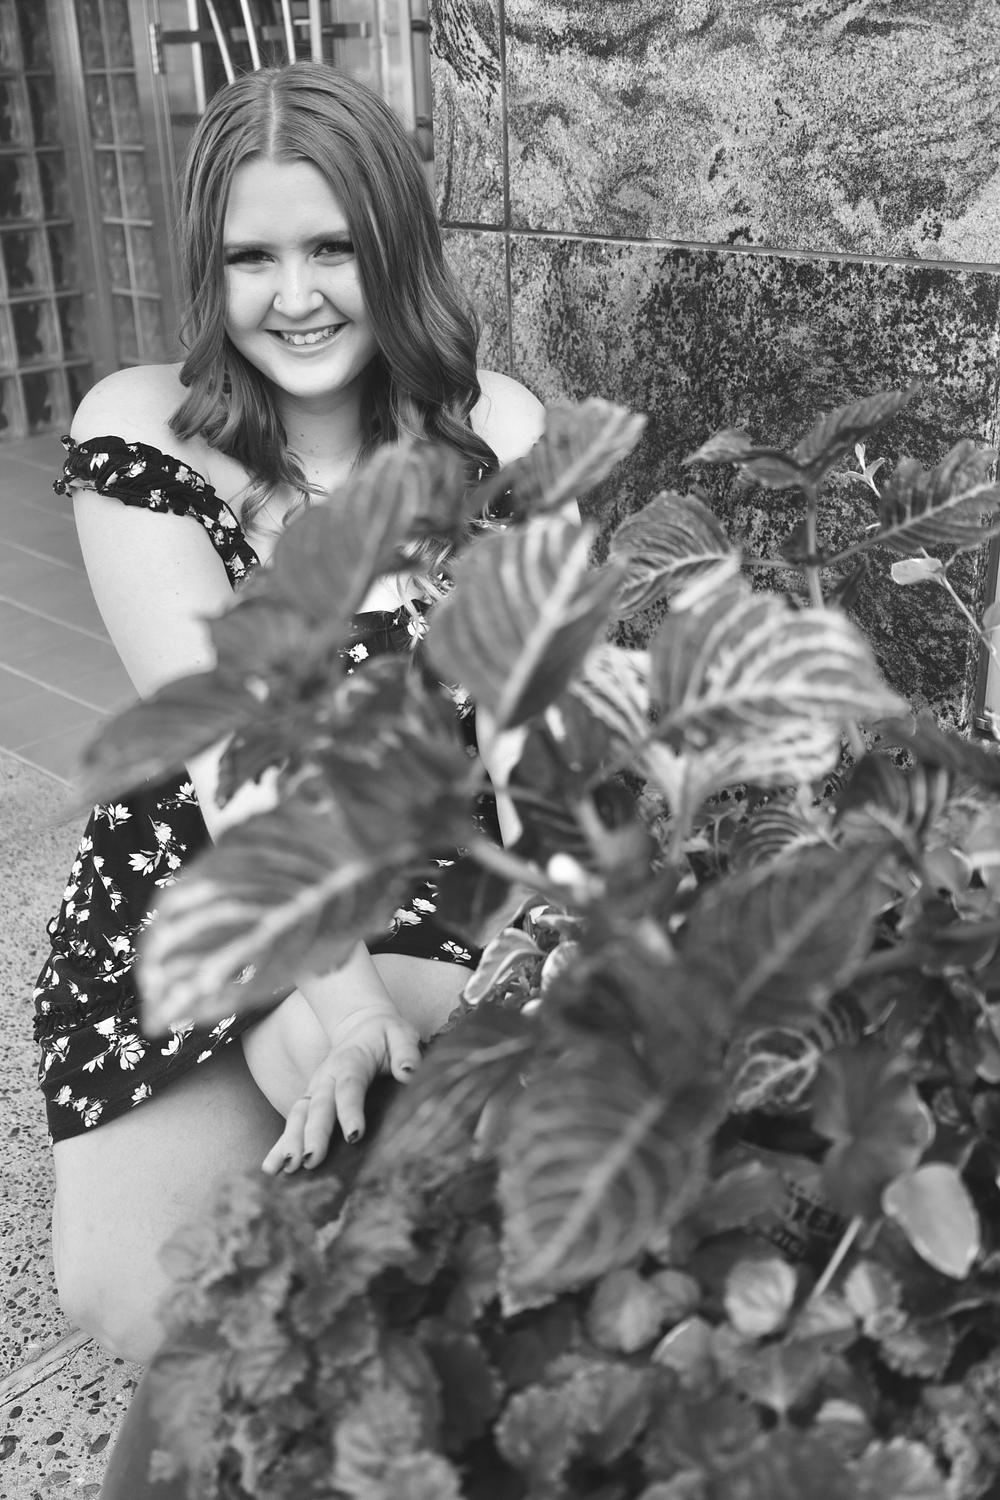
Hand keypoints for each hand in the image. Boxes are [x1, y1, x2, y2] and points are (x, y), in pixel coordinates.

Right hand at [261, 1002, 420, 1175]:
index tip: (354, 1136)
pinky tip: (272, 1169)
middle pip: (319, 1106)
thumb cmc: (386, 1034)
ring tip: (284, 1169)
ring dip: (290, 1142)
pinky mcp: (310, 1101)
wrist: (361, 1023)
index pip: (350, 1087)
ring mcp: (315, 1089)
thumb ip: (405, 1052)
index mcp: (351, 1061)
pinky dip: (280, 1145)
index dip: (350, 1110)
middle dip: (313, 1134)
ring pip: (298, 1115)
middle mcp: (327, 1076)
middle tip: (310, 1161)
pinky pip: (292, 1122)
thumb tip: (408, 1072)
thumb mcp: (400, 1034)